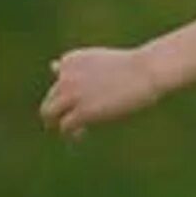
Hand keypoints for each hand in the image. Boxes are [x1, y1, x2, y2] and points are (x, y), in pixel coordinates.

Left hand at [39, 47, 163, 136]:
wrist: (146, 71)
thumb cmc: (131, 66)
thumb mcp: (100, 61)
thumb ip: (78, 67)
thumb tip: (52, 66)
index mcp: (71, 60)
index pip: (59, 80)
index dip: (69, 94)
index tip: (83, 101)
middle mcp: (66, 76)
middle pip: (50, 99)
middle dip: (58, 111)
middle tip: (70, 122)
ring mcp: (72, 93)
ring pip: (49, 113)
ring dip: (57, 124)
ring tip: (72, 132)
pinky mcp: (82, 111)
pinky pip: (65, 127)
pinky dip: (71, 134)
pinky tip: (82, 135)